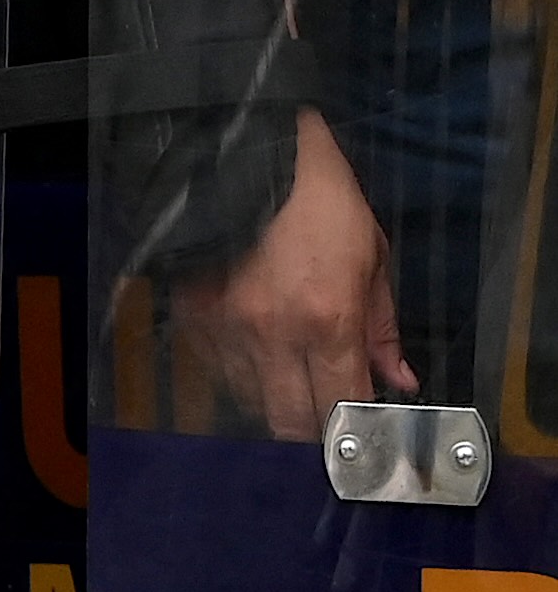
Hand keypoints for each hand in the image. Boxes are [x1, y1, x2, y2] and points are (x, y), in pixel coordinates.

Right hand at [173, 109, 410, 436]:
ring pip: (250, 401)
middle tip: (328, 425)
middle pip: (291, 421)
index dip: (360, 435)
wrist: (245, 153)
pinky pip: (216, 370)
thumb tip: (399, 381)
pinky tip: (256, 360)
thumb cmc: (321, 200)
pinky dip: (239, 376)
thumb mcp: (371, 256)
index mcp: (328, 320)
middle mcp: (273, 334)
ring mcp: (225, 326)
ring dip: (274, 403)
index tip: (368, 439)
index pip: (345, 407)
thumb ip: (382, 327)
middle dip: (314, 433)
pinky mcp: (191, 313)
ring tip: (292, 387)